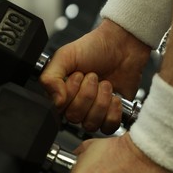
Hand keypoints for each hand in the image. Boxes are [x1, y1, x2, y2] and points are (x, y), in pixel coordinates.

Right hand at [39, 19, 150, 133]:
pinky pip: (108, 127)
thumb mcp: (64, 56)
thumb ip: (50, 77)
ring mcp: (94, 112)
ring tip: (105, 84)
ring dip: (101, 101)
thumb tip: (56, 101)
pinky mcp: (111, 115)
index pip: (59, 109)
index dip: (70, 93)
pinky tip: (114, 97)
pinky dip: (113, 111)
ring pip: (91, 124)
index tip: (78, 75)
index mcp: (61, 93)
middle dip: (87, 94)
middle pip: (75, 117)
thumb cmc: (93, 48)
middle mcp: (76, 105)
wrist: (121, 45)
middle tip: (93, 77)